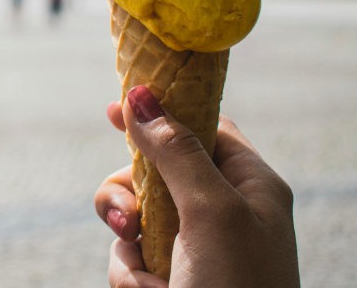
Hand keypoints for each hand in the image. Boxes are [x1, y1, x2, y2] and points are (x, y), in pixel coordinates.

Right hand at [95, 86, 299, 287]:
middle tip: (129, 215)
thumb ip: (175, 152)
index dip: (161, 113)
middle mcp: (221, 211)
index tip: (115, 108)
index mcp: (249, 186)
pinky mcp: (168, 278)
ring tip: (147, 275)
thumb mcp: (212, 212)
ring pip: (132, 215)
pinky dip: (131, 276)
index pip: (203, 126)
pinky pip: (128, 257)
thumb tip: (140, 95)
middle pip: (154, 170)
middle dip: (130, 193)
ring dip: (128, 242)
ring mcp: (193, 247)